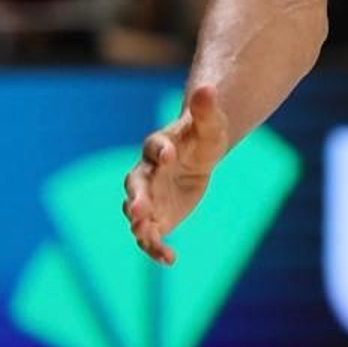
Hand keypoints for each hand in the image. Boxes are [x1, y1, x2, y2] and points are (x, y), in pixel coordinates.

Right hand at [123, 84, 228, 265]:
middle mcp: (147, 173)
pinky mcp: (157, 218)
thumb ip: (206, 109)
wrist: (199, 156)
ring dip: (139, 225)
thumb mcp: (211, 125)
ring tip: (145, 235)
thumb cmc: (203, 137)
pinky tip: (170, 259)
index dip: (160, 150)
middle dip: (136, 198)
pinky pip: (151, 235)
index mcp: (159, 147)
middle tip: (138, 210)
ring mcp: (149, 197)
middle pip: (135, 185)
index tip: (168, 153)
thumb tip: (208, 87)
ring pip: (136, 214)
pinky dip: (157, 248)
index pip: (154, 147)